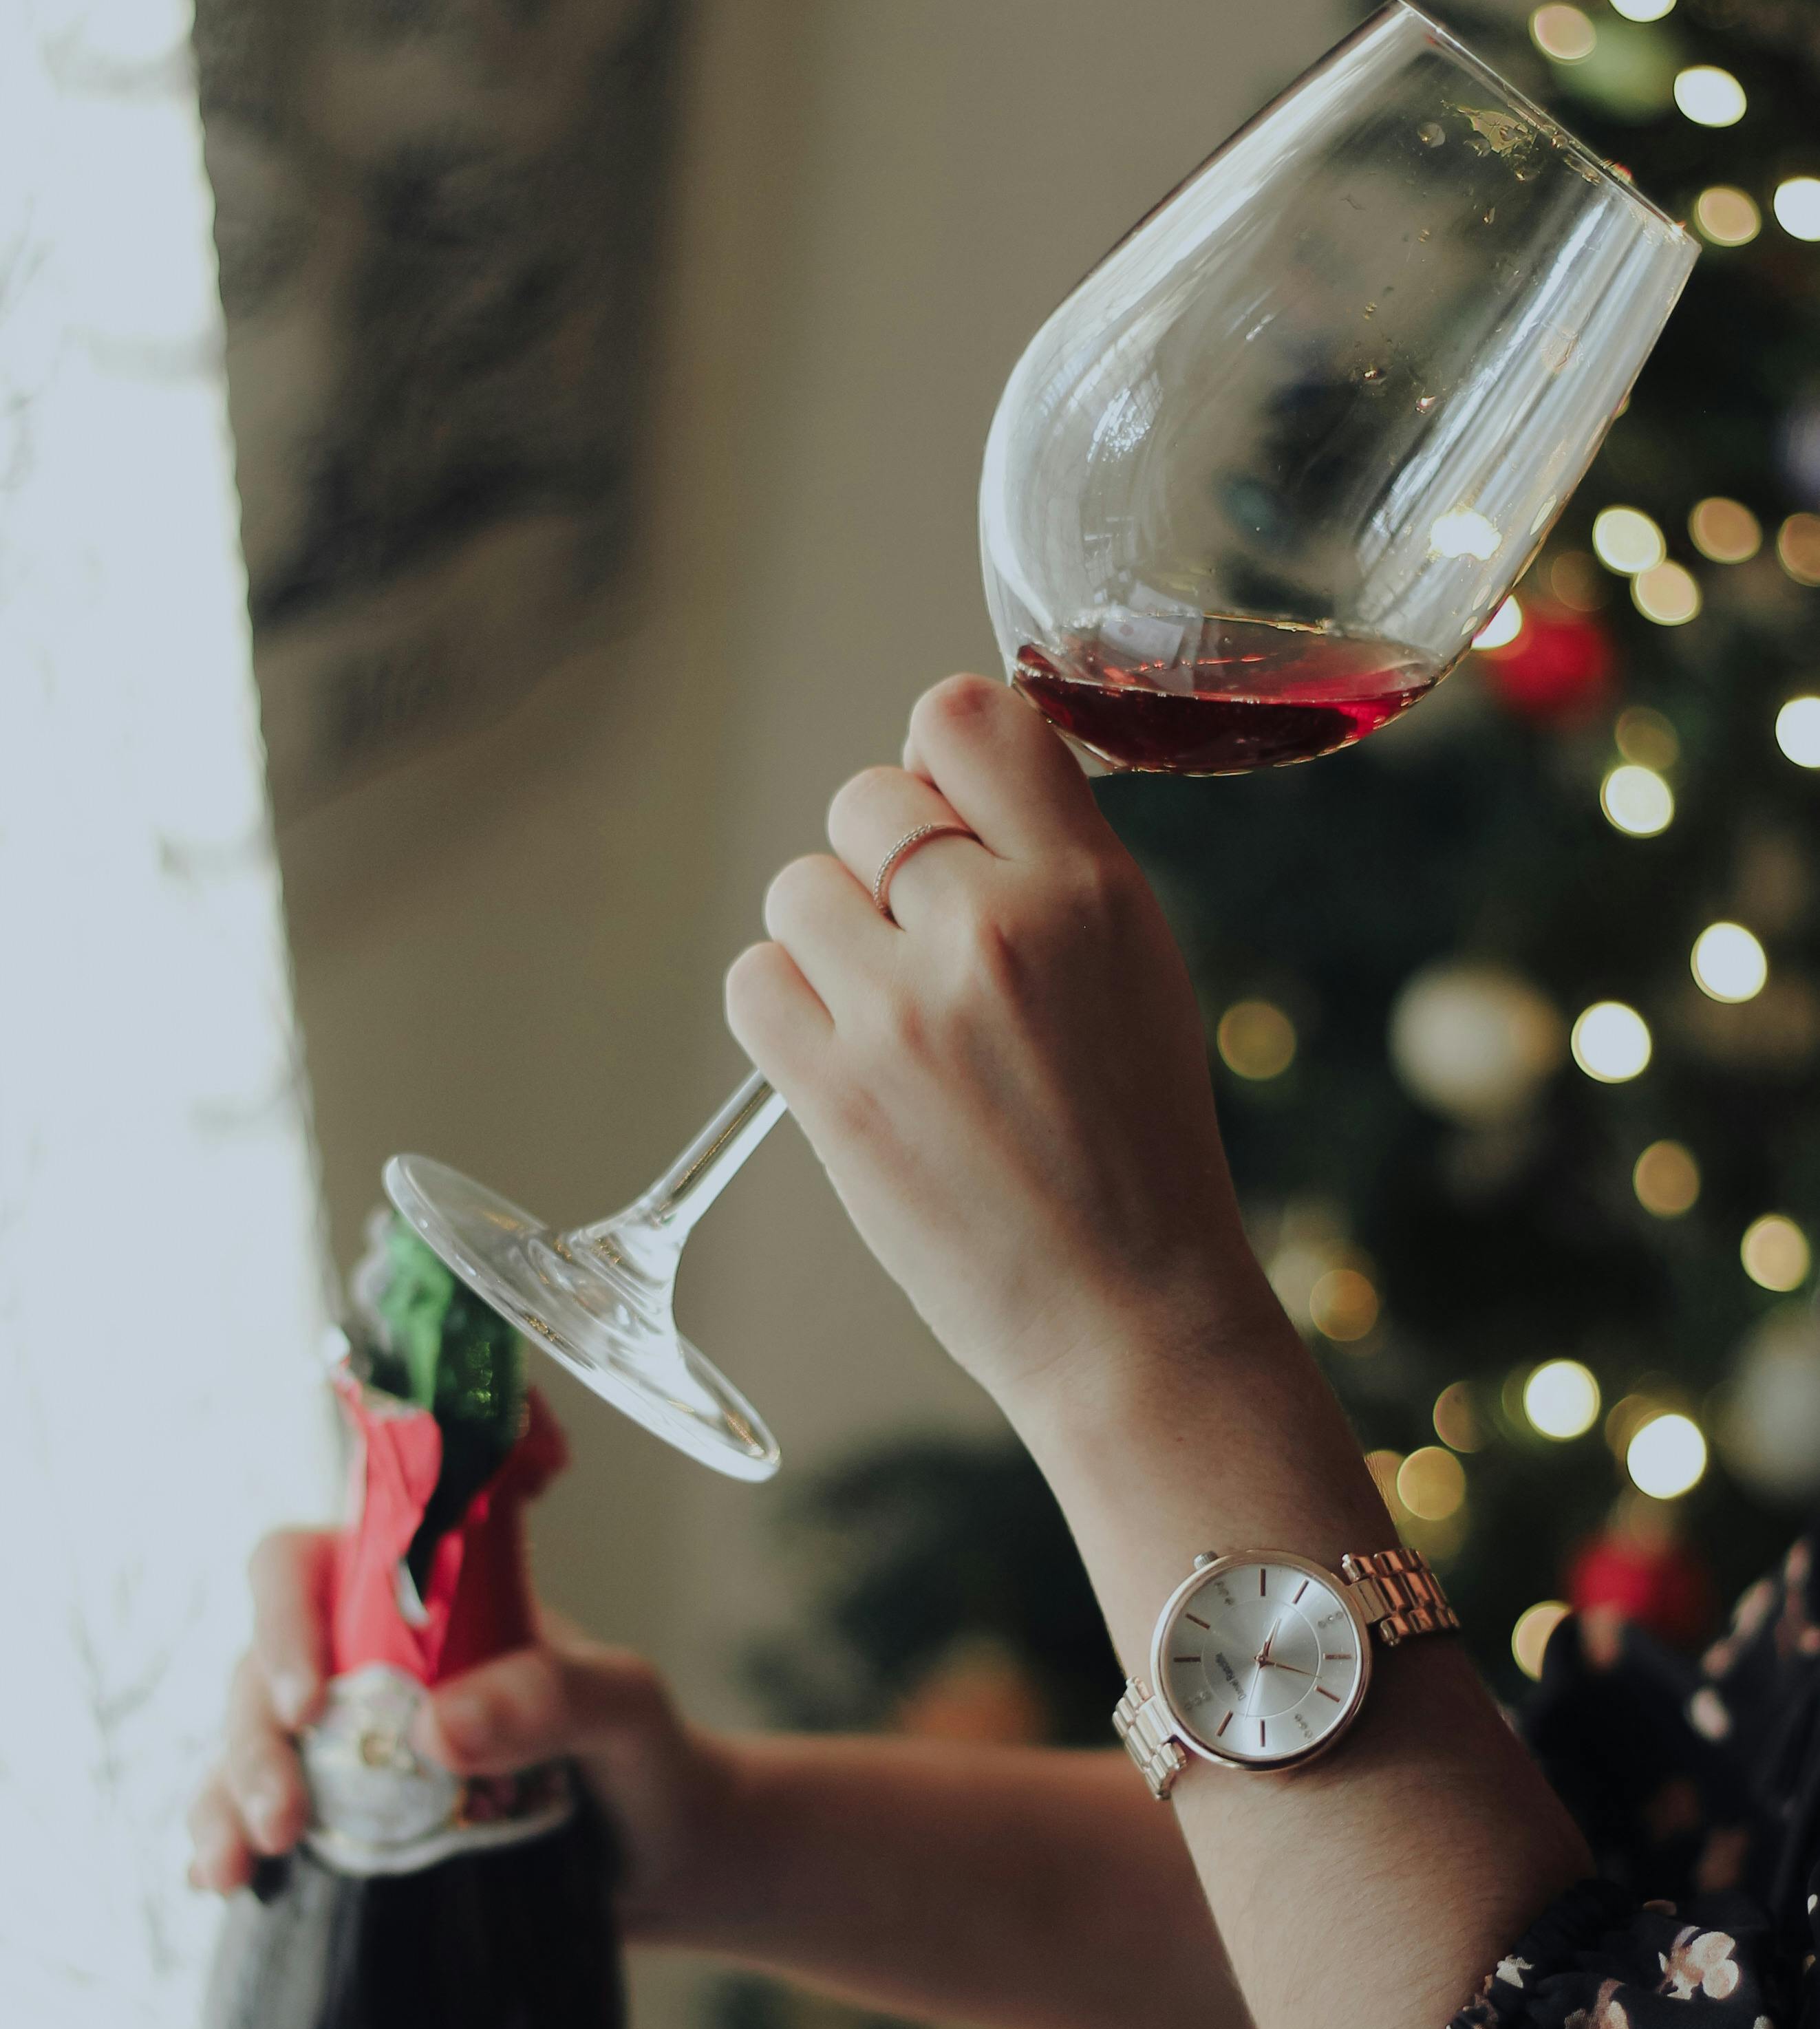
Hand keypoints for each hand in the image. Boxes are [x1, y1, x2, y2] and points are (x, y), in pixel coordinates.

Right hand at [186, 1527, 730, 1923]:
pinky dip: (227, 1844)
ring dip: (225, 1800)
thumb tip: (437, 1728)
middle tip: (284, 1818)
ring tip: (240, 1867)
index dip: (284, 1618)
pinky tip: (224, 1882)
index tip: (310, 1698)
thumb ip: (550, 1696)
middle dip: (253, 1741)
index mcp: (420, 1601)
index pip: (310, 1567)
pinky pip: (258, 1821)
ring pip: (245, 1748)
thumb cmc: (647, 1757)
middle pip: (261, 1670)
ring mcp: (348, 1748)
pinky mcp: (347, 1824)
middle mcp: (367, 1665)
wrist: (666, 1860)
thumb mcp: (623, 1706)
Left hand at [725, 675, 1279, 1444]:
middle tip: (931, 954)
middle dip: (882, 865)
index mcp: (1088, 885)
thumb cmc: (1138, 1145)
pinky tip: (848, 1059)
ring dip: (830, 942)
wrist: (1129, 1312)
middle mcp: (994, 927)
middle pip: (866, 799)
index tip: (954, 825)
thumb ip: (1050, 867)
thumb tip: (941, 788)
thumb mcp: (1139, 967)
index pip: (963, 716)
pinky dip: (787, 1010)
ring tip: (897, 1021)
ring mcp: (904, 1010)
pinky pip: (754, 981)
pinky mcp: (834, 1089)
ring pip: (800, 889)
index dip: (941, 764)